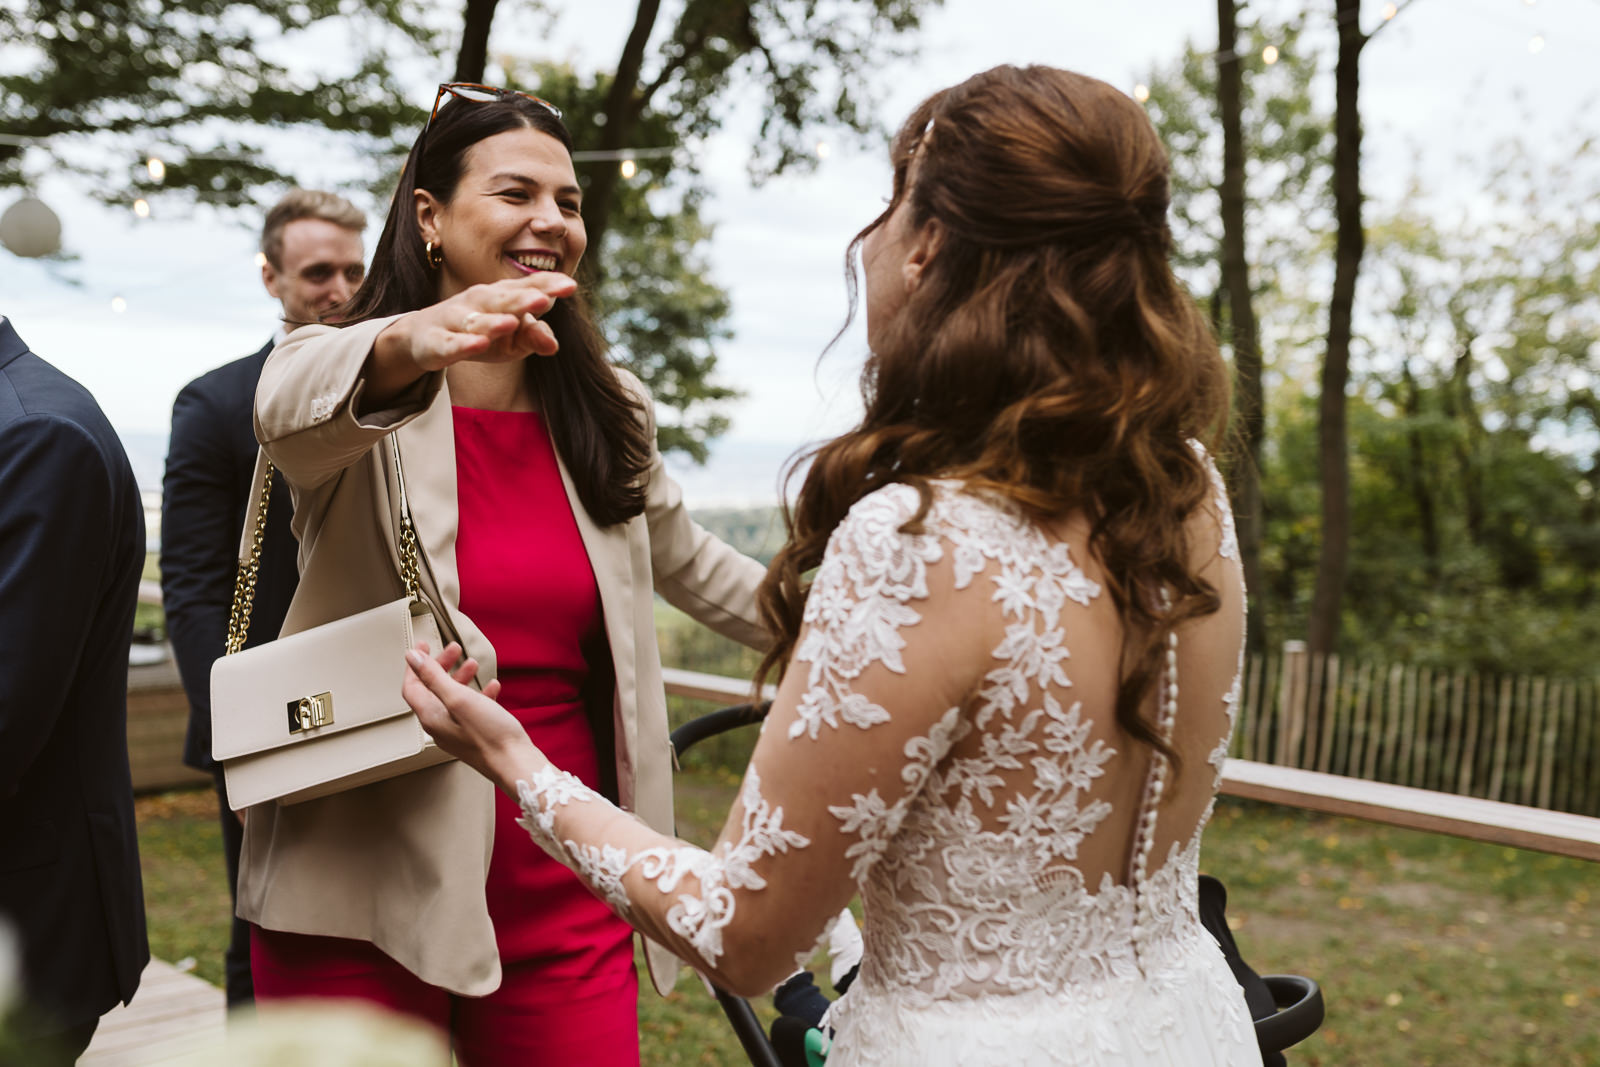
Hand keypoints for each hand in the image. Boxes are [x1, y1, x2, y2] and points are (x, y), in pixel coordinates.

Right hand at [377, 272, 578, 376]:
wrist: (424, 339)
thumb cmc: (478, 334)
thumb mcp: (512, 340)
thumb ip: (535, 337)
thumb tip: (554, 345)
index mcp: (502, 296)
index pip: (528, 287)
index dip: (548, 286)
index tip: (571, 286)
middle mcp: (480, 301)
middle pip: (503, 299)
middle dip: (523, 299)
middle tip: (544, 299)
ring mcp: (457, 319)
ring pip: (477, 320)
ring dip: (494, 321)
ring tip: (512, 322)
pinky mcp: (438, 341)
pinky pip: (452, 343)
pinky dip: (465, 344)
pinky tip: (478, 344)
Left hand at [402, 641, 543, 794]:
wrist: (514, 763)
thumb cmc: (489, 735)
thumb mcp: (459, 698)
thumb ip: (433, 677)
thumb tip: (413, 658)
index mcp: (431, 717)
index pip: (412, 687)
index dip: (416, 665)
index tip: (423, 646)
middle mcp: (441, 725)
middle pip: (432, 690)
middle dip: (442, 666)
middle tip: (454, 650)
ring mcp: (458, 731)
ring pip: (453, 697)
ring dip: (461, 677)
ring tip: (474, 664)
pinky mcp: (475, 734)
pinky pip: (471, 708)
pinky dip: (478, 693)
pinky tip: (492, 687)